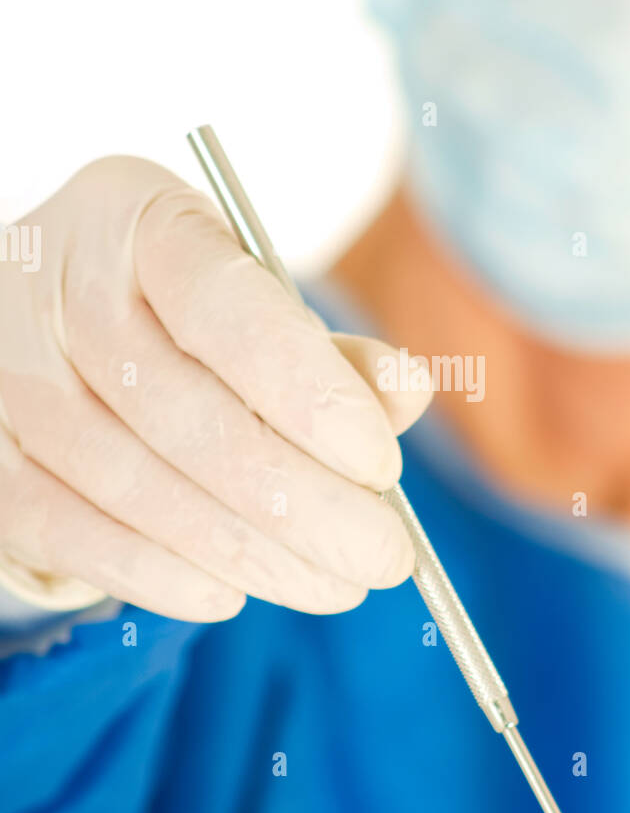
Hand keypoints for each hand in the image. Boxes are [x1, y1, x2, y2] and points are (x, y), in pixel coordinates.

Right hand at [0, 157, 429, 620]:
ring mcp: (7, 371)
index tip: (381, 465)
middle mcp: (56, 284)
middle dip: (298, 501)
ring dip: (244, 550)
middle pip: (182, 411)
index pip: (223, 304)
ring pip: (132, 482)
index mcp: (136, 218)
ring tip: (333, 586)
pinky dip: (155, 574)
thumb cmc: (177, 314)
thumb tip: (406, 394)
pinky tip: (231, 593)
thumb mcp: (254, 302)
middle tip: (383, 557)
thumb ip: (331, 350)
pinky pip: (69, 530)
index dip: (306, 390)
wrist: (42, 321)